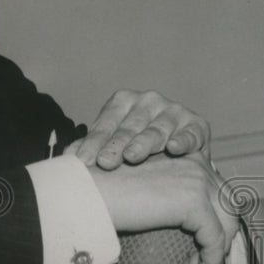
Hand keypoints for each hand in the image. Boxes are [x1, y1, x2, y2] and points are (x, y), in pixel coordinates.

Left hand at [69, 89, 210, 169]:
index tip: (83, 161)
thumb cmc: (135, 146)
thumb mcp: (112, 143)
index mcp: (123, 101)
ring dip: (145, 142)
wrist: (177, 156)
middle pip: (129, 127)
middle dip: (116, 145)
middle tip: (105, 162)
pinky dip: (183, 140)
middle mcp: (148, 101)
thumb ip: (92, 147)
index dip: (94, 142)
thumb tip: (67, 157)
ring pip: (157, 129)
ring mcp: (173, 111)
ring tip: (132, 156)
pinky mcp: (196, 125)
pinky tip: (173, 148)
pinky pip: (190, 134)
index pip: (106, 123)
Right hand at [88, 151, 239, 263]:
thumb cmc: (101, 190)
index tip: (199, 242)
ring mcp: (196, 180)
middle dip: (222, 234)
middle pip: (228, 203)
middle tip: (205, 259)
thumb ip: (163, 192)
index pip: (216, 187)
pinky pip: (214, 240)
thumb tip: (179, 220)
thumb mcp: (141, 185)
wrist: (86, 191)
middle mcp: (195, 162)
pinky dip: (210, 261)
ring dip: (218, 250)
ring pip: (227, 221)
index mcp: (183, 154)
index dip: (215, 216)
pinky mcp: (192, 202)